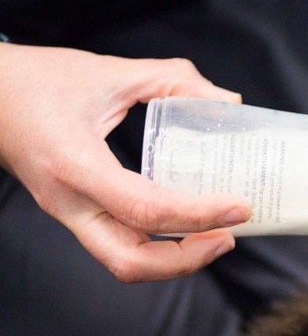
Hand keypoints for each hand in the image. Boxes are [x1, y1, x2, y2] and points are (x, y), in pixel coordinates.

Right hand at [0, 44, 251, 281]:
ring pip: (125, 263)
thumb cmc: (39, 82)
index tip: (239, 206)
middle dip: (188, 260)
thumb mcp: (109, 72)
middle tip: (230, 236)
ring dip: (176, 260)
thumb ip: (172, 80)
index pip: (145, 209)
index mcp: (75, 164)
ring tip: (217, 236)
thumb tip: (229, 103)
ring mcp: (70, 215)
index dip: (198, 215)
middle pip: (131, 262)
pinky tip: (190, 227)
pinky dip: (161, 247)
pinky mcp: (77, 216)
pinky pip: (121, 247)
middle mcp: (70, 201)